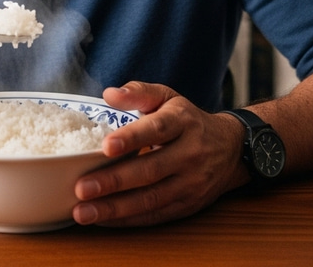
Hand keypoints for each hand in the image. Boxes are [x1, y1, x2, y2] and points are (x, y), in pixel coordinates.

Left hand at [72, 81, 247, 226]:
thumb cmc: (188, 120)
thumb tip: (109, 94)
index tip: (105, 146)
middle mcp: (189, 153)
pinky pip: (155, 216)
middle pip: (150, 170)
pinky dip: (127, 220)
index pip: (155, 130)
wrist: (230, 148)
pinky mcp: (187, 205)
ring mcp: (190, 183)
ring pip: (151, 199)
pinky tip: (103, 220)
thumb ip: (138, 92)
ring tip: (83, 211)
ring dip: (115, 208)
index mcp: (182, 122)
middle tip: (82, 187)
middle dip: (114, 181)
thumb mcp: (167, 97)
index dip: (131, 139)